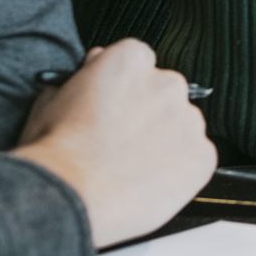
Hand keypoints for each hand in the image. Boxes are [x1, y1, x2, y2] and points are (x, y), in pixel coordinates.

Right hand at [12, 40, 216, 249]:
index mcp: (131, 60)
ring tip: (130, 167)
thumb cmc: (55, 151)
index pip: (138, 62)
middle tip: (121, 141)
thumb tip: (95, 68)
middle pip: (164, 92)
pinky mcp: (202, 155)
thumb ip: (85, 75)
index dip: (123, 88)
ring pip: (181, 125)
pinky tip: (147, 182)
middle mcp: (167, 84)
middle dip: (147, 113)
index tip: (114, 106)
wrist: (70, 196)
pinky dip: (179, 169)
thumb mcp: (53, 97)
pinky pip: (195, 157)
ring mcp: (189, 120)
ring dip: (164, 140)